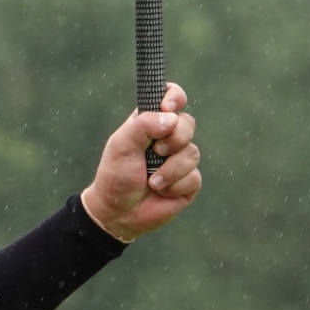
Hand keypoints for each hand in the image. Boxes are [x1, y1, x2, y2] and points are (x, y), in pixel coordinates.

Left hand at [79, 82, 200, 241]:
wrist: (118, 212)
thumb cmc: (116, 175)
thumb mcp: (121, 146)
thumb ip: (142, 126)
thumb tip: (171, 118)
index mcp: (151, 123)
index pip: (171, 97)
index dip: (174, 97)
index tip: (167, 107)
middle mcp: (168, 138)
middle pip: (188, 124)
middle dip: (175, 138)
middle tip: (158, 151)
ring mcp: (180, 160)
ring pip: (192, 153)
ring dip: (169, 169)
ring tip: (152, 181)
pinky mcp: (189, 182)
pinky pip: (194, 177)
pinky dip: (174, 186)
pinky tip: (161, 192)